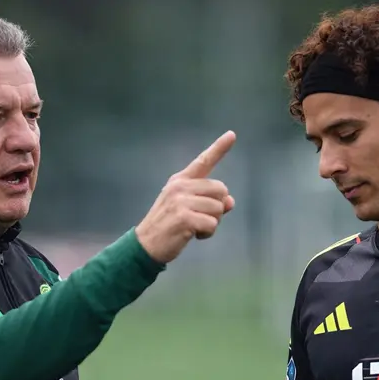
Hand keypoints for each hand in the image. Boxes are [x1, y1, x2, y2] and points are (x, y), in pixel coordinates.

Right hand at [135, 131, 235, 263]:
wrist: (146, 244)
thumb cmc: (168, 225)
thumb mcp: (187, 208)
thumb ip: (209, 202)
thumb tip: (231, 202)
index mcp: (180, 180)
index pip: (203, 161)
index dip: (219, 148)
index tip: (232, 135)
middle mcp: (180, 186)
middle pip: (221, 190)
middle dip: (217, 208)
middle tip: (200, 219)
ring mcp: (181, 201)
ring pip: (219, 208)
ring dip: (213, 223)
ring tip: (195, 228)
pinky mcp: (184, 217)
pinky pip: (212, 224)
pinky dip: (207, 233)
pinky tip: (193, 235)